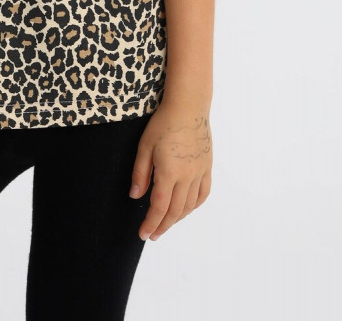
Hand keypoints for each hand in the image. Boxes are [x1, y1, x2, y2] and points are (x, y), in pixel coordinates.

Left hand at [129, 99, 211, 240]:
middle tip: (153, 235)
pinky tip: (186, 208)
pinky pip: (203, 194)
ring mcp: (200, 172)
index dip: (151, 223)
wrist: (189, 107)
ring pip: (190, 205)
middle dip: (163, 225)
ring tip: (166, 223)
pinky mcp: (207, 167)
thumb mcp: (144, 146)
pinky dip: (194, 206)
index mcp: (169, 172)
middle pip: (175, 211)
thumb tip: (135, 196)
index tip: (143, 234)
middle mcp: (187, 176)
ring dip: (178, 218)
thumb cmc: (164, 123)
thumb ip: (140, 173)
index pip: (160, 207)